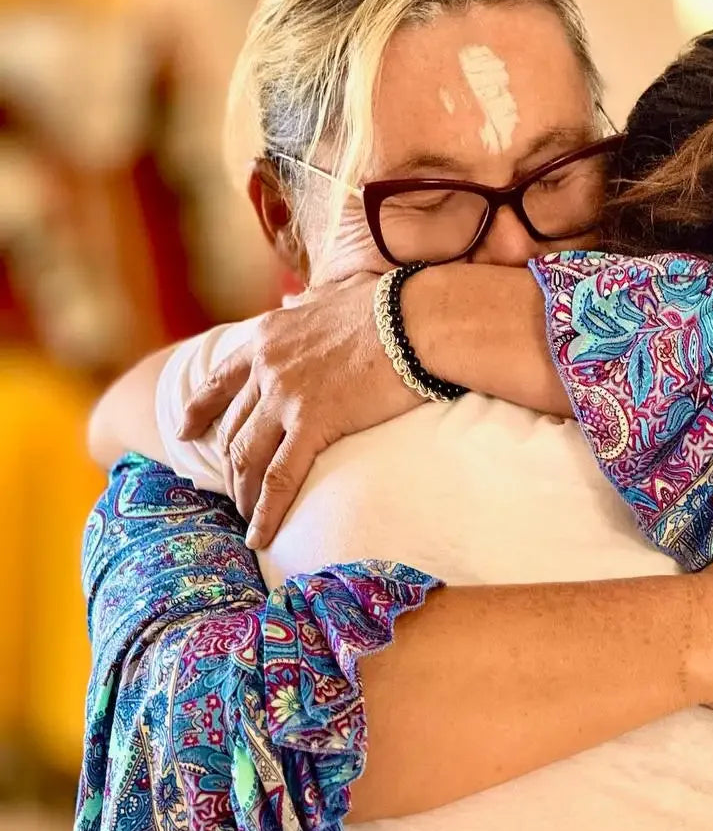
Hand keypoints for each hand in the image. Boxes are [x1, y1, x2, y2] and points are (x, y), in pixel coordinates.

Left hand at [177, 273, 417, 545]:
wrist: (411, 318)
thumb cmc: (387, 307)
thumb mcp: (331, 295)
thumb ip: (308, 304)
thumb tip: (300, 300)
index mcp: (269, 337)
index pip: (220, 379)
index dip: (198, 409)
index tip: (185, 430)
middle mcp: (267, 367)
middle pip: (233, 427)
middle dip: (227, 466)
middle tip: (229, 492)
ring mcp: (285, 396)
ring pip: (247, 457)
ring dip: (242, 494)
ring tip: (246, 521)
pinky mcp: (313, 423)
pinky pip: (280, 477)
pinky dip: (266, 511)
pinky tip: (260, 535)